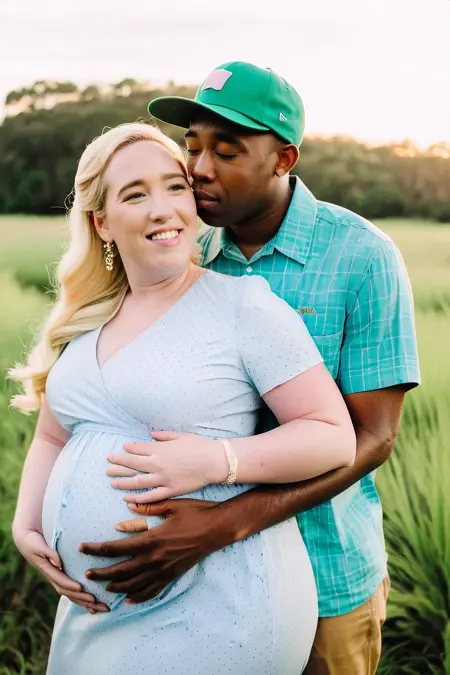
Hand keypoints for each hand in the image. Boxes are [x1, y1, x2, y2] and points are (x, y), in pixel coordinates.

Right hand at [13, 529, 108, 612]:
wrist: (27, 542)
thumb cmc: (34, 542)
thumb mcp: (39, 546)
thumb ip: (49, 553)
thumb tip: (58, 562)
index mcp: (49, 570)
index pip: (60, 580)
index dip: (70, 585)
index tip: (81, 588)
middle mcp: (54, 578)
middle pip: (69, 592)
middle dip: (82, 598)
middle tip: (96, 602)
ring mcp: (59, 579)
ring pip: (72, 595)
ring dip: (86, 602)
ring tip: (101, 607)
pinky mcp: (63, 578)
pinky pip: (74, 592)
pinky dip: (83, 600)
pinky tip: (94, 606)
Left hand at [79, 498, 226, 602]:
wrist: (218, 528)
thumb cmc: (195, 512)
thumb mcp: (171, 505)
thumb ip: (147, 507)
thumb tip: (126, 507)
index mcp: (151, 539)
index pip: (116, 547)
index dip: (97, 549)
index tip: (82, 547)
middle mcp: (155, 558)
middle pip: (120, 570)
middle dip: (101, 573)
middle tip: (86, 573)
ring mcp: (164, 569)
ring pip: (134, 584)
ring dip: (116, 586)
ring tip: (104, 586)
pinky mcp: (173, 575)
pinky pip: (153, 590)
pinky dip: (139, 596)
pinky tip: (129, 599)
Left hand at [106, 431, 227, 503]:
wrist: (214, 461)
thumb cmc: (199, 446)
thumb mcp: (180, 436)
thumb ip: (163, 435)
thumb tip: (151, 435)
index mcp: (160, 449)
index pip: (137, 449)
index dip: (127, 449)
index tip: (121, 449)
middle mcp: (158, 464)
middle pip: (132, 464)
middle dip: (118, 463)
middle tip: (108, 463)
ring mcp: (163, 479)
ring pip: (137, 482)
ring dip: (122, 481)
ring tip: (112, 481)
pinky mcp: (170, 491)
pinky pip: (150, 496)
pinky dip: (137, 498)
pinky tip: (127, 498)